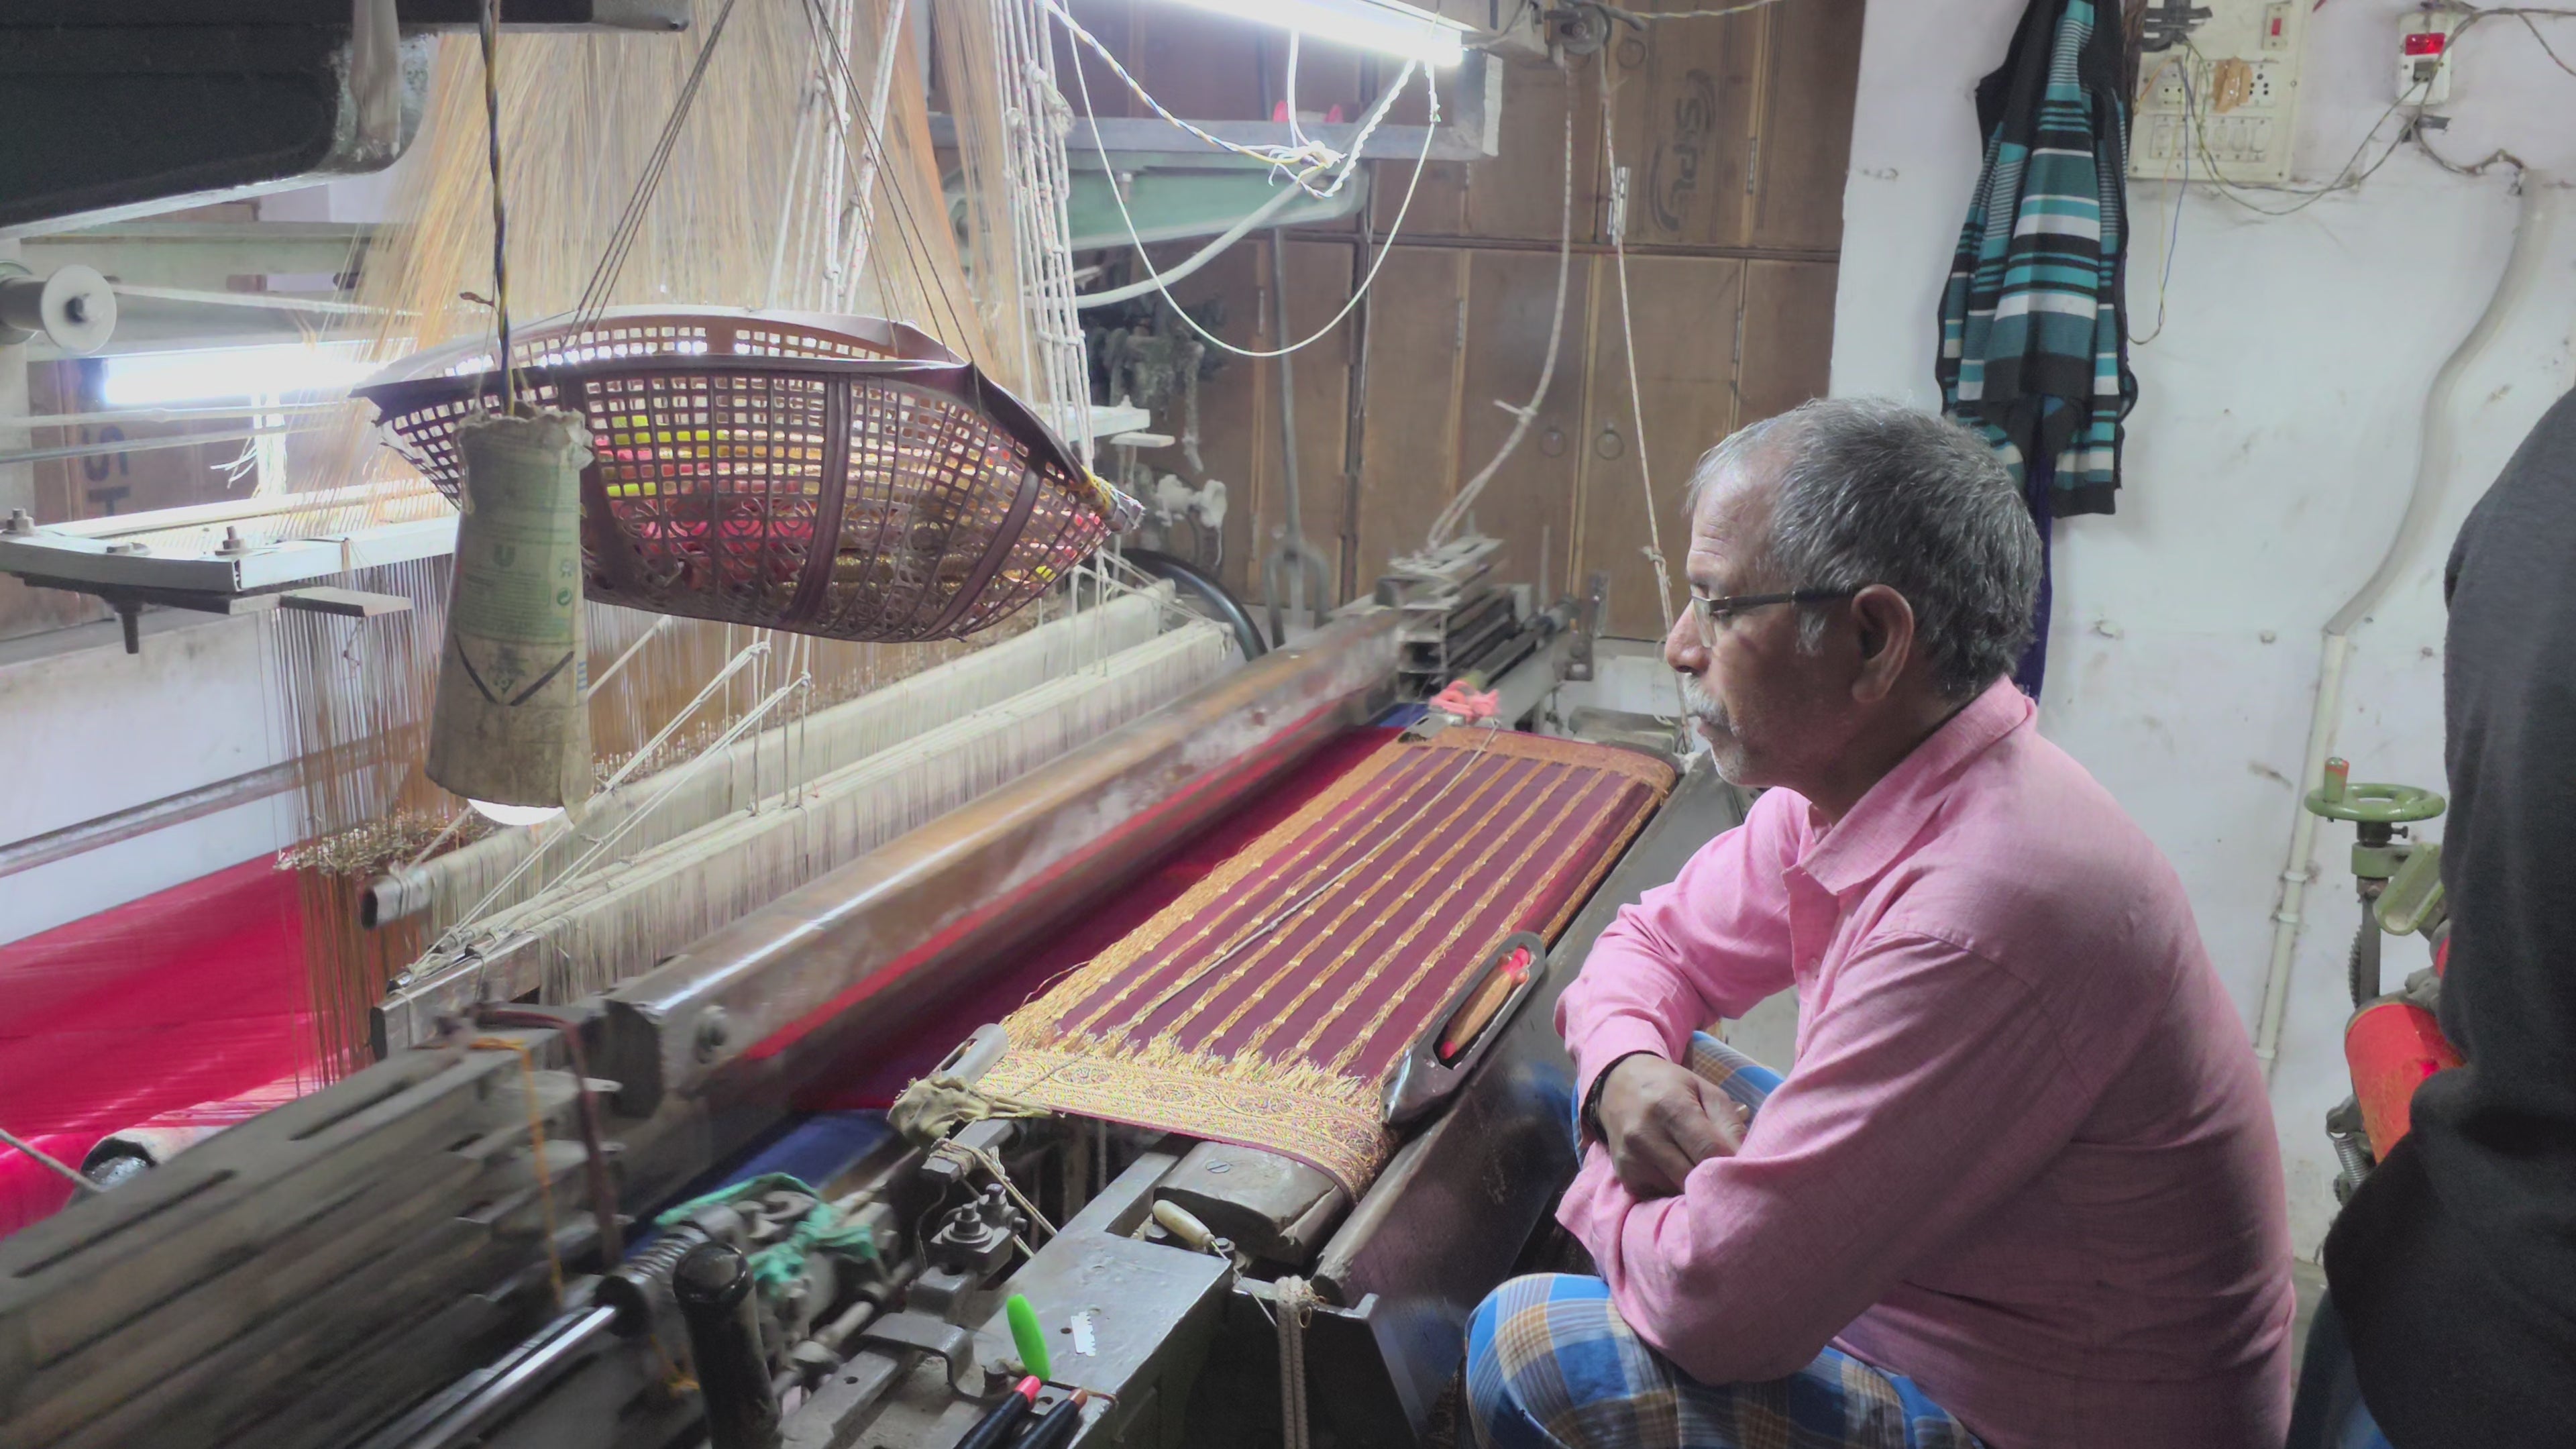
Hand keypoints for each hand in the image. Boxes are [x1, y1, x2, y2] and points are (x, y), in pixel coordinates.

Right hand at [1594, 1053, 1748, 1197]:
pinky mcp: (1625, 1179)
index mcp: (1670, 1107)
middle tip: (1730, 1177)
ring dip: (1695, 1188)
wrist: (1618, 1086)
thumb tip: (1749, 1162)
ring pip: (1679, 1192)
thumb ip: (1730, 1124)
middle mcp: (1644, 1135)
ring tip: (1700, 1170)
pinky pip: (1662, 1197)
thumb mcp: (1706, 1091)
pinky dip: (1675, 1190)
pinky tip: (1677, 1172)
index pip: (1710, 1151)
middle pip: (1694, 1178)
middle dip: (1716, 1182)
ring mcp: (1631, 1160)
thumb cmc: (1671, 1088)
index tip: (1747, 1169)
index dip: (1733, 1165)